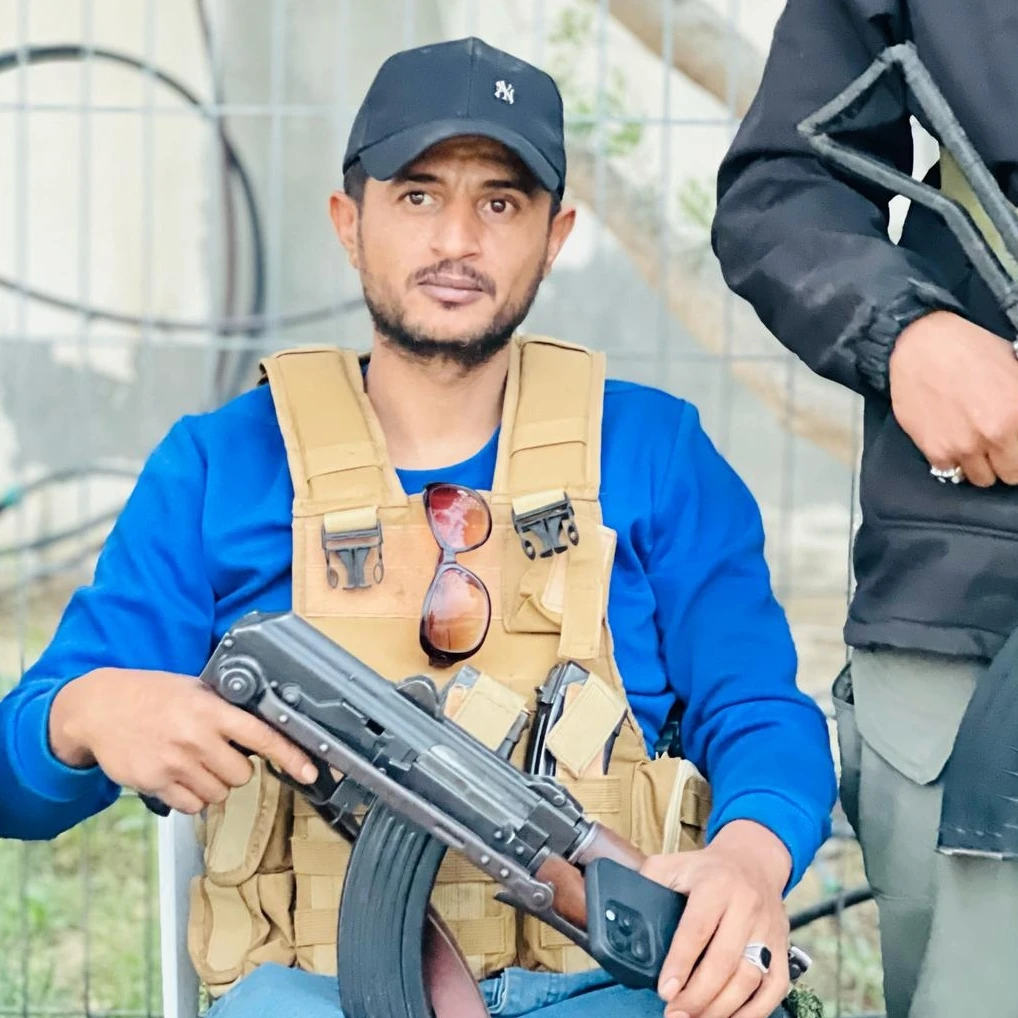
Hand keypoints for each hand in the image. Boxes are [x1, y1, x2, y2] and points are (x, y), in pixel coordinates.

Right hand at [49, 667, 317, 813]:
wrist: (99, 708)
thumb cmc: (151, 694)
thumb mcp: (194, 689)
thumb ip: (225, 708)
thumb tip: (262, 724)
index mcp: (211, 710)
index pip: (262, 736)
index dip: (290, 755)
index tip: (310, 770)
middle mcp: (196, 738)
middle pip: (242, 774)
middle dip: (236, 768)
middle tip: (217, 753)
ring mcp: (175, 763)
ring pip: (219, 793)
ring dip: (214, 783)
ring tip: (194, 761)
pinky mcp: (156, 783)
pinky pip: (192, 805)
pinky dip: (192, 797)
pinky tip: (179, 776)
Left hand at [641, 820, 791, 1017]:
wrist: (754, 861)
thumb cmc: (708, 869)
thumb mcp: (674, 863)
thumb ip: (650, 882)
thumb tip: (626, 912)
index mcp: (716, 885)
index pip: (697, 929)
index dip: (680, 962)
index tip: (665, 990)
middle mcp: (746, 907)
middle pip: (724, 961)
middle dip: (698, 995)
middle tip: (674, 1013)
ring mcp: (768, 930)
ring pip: (750, 979)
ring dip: (722, 1008)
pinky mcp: (783, 948)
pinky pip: (775, 988)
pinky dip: (754, 1011)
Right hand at [889, 310, 1017, 486]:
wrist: (922, 344)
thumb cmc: (970, 350)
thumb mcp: (1014, 371)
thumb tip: (1016, 430)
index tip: (1013, 446)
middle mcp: (993, 435)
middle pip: (1008, 474)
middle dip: (1004, 461)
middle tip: (996, 446)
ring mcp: (961, 445)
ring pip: (979, 478)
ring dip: (978, 464)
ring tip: (971, 443)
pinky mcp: (933, 449)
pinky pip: (948, 470)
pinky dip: (950, 459)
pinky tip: (948, 438)